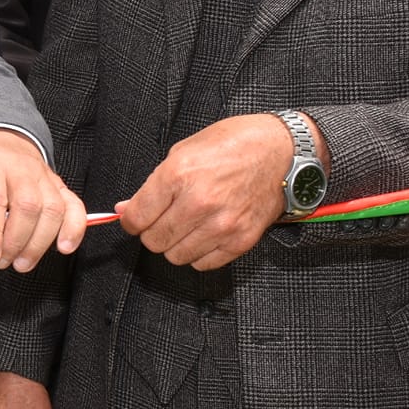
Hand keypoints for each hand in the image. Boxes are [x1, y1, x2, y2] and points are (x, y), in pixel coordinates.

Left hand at [0, 129, 84, 271]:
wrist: (1, 141)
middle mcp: (21, 167)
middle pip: (27, 206)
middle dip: (16, 241)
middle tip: (3, 261)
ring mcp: (45, 176)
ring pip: (52, 210)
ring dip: (39, 243)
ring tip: (22, 263)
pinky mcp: (60, 186)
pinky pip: (75, 207)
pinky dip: (74, 229)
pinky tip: (63, 247)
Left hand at [118, 113, 295, 270]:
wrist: (281, 151)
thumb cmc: (233, 144)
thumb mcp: (183, 151)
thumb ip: (153, 185)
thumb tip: (127, 209)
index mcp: (178, 175)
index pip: (137, 218)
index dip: (130, 221)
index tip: (133, 219)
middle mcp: (199, 202)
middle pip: (154, 241)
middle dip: (151, 233)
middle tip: (160, 221)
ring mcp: (222, 224)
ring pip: (176, 256)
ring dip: (174, 245)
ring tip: (184, 227)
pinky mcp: (241, 240)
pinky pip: (204, 263)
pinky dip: (198, 254)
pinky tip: (202, 235)